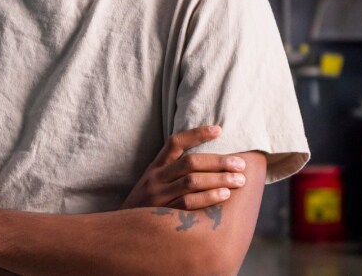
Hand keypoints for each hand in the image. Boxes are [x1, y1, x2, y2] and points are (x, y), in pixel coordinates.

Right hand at [120, 125, 245, 209]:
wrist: (121, 230)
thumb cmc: (146, 204)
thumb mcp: (152, 182)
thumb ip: (171, 171)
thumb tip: (205, 162)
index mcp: (155, 167)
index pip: (175, 142)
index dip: (197, 134)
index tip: (219, 129)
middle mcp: (155, 178)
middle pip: (190, 162)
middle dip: (218, 162)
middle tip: (240, 164)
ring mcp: (158, 196)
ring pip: (191, 182)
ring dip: (218, 179)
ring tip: (239, 180)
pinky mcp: (162, 214)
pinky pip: (188, 204)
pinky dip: (208, 198)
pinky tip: (224, 196)